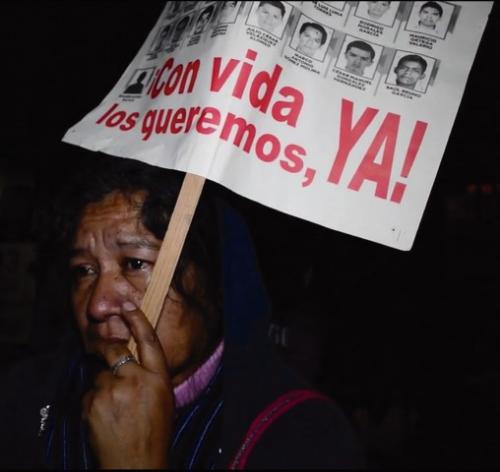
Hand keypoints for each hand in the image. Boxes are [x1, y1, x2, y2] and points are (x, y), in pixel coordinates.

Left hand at [82, 302, 173, 468]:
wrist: (135, 464)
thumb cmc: (154, 432)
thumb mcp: (163, 398)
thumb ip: (150, 374)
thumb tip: (133, 356)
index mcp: (158, 378)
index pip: (148, 339)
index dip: (137, 319)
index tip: (127, 305)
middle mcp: (135, 380)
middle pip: (115, 349)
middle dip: (106, 346)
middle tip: (101, 349)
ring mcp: (111, 391)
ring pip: (99, 374)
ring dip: (102, 384)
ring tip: (112, 406)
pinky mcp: (92, 404)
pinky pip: (89, 392)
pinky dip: (93, 400)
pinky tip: (103, 416)